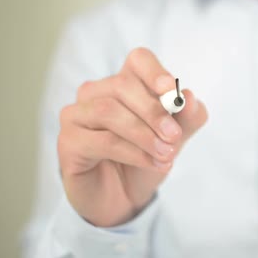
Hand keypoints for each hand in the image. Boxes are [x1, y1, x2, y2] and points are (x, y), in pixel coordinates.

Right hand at [57, 47, 207, 226]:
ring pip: (109, 111)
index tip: (171, 91)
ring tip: (166, 154)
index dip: (154, 71)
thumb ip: (188, 118)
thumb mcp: (175, 139)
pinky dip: (133, 153)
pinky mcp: (68, 141)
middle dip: (154, 111)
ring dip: (144, 134)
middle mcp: (96, 93)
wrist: (125, 198)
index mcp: (125, 84)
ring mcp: (77, 114)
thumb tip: (189, 97)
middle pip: (123, 84)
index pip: (138, 60)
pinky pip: (102, 140)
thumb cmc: (146, 158)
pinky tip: (152, 163)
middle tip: (175, 136)